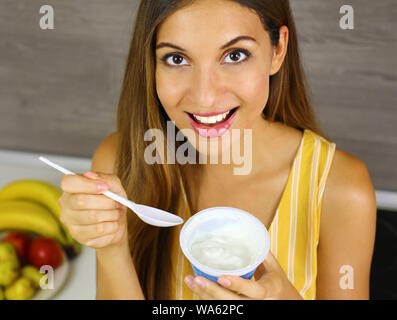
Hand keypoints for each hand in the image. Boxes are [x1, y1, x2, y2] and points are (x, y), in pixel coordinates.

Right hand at [58, 171, 127, 248]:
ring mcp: (70, 223)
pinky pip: (99, 230)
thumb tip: (91, 176)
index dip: (88, 184)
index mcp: (71, 188)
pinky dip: (113, 225)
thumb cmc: (112, 202)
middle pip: (82, 201)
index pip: (69, 182)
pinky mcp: (79, 237)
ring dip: (112, 214)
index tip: (105, 188)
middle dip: (106, 201)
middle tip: (118, 203)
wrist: (117, 223)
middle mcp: (66, 205)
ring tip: (117, 213)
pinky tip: (113, 223)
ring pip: (93, 217)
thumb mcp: (114, 186)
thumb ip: (106, 179)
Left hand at [184, 252, 303, 299]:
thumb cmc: (276, 282)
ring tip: (190, 280)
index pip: (254, 290)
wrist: (283, 302)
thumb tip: (247, 232)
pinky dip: (205, 296)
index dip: (237, 285)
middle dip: (213, 291)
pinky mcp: (237, 309)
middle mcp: (256, 303)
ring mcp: (246, 308)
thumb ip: (260, 252)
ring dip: (204, 294)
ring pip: (223, 306)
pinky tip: (194, 286)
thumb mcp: (274, 267)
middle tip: (198, 279)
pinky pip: (220, 306)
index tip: (222, 277)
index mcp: (268, 290)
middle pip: (232, 302)